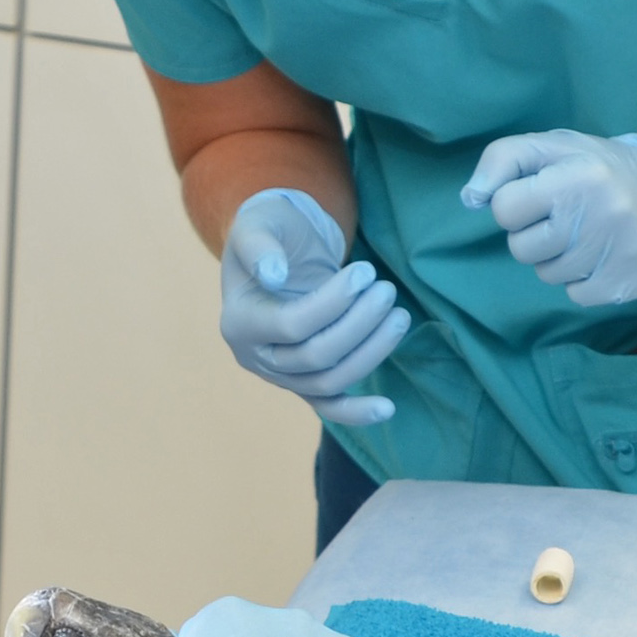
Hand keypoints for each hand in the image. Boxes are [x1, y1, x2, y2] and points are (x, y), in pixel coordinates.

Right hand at [220, 187, 409, 427]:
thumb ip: (261, 245)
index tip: (365, 272)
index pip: (291, 325)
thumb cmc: (270, 233)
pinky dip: (357, 412)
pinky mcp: (304, 382)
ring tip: (398, 316)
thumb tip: (273, 275)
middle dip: (359, 325)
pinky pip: (328, 405)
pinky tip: (387, 409)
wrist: (279, 253)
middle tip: (386, 290)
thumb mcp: (259, 224)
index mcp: (238, 322)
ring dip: (371, 352)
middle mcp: (255, 357)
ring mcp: (280, 375)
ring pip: (329, 382)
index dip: (333, 303)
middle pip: (314, 358)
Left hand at [460, 130, 636, 306]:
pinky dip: (583, 279)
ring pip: (548, 275)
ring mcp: (622, 250)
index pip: (505, 209)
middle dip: (534, 234)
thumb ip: (502, 160)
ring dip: (558, 258)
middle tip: (564, 217)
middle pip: (522, 249)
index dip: (516, 204)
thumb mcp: (550, 146)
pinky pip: (578, 295)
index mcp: (578, 174)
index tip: (541, 197)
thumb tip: (470, 199)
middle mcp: (603, 212)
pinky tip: (602, 254)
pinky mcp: (636, 279)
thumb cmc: (595, 166)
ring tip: (586, 233)